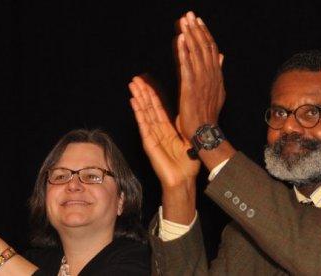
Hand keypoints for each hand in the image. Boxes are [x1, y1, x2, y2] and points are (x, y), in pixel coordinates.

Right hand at [129, 76, 199, 223]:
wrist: (183, 179)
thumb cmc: (187, 163)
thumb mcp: (188, 140)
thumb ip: (183, 127)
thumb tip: (183, 113)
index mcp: (167, 129)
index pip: (157, 108)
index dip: (152, 95)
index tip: (146, 82)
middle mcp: (158, 131)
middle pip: (148, 108)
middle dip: (142, 93)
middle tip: (135, 79)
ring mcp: (152, 136)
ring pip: (144, 113)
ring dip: (138, 99)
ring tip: (133, 86)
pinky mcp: (149, 143)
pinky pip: (144, 125)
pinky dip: (139, 113)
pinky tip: (134, 102)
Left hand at [176, 11, 225, 139]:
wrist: (205, 131)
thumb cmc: (208, 113)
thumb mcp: (217, 90)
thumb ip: (217, 71)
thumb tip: (222, 55)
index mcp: (216, 75)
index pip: (211, 50)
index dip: (205, 34)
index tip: (199, 21)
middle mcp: (210, 75)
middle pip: (204, 47)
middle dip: (196, 29)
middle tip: (189, 14)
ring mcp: (201, 80)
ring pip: (196, 52)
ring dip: (190, 35)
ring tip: (184, 21)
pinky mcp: (190, 87)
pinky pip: (186, 65)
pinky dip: (183, 51)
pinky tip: (180, 39)